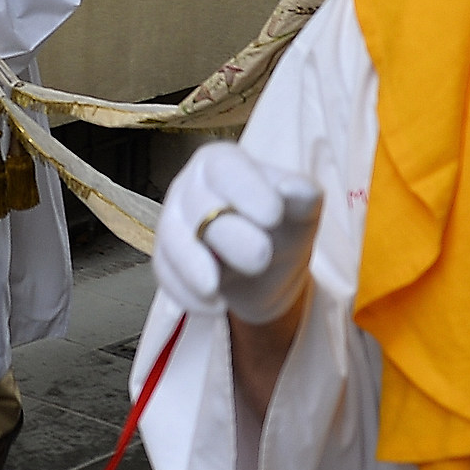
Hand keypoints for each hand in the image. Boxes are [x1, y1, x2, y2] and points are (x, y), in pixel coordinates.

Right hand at [153, 142, 321, 323]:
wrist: (269, 267)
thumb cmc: (284, 226)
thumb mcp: (303, 208)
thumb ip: (302, 195)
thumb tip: (294, 188)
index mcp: (223, 163)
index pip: (226, 169)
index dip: (246, 191)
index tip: (274, 216)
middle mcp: (191, 187)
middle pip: (199, 208)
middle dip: (227, 235)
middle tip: (261, 257)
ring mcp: (173, 223)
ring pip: (174, 242)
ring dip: (194, 268)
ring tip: (216, 290)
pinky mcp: (166, 259)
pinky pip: (167, 276)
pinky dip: (188, 295)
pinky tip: (215, 306)